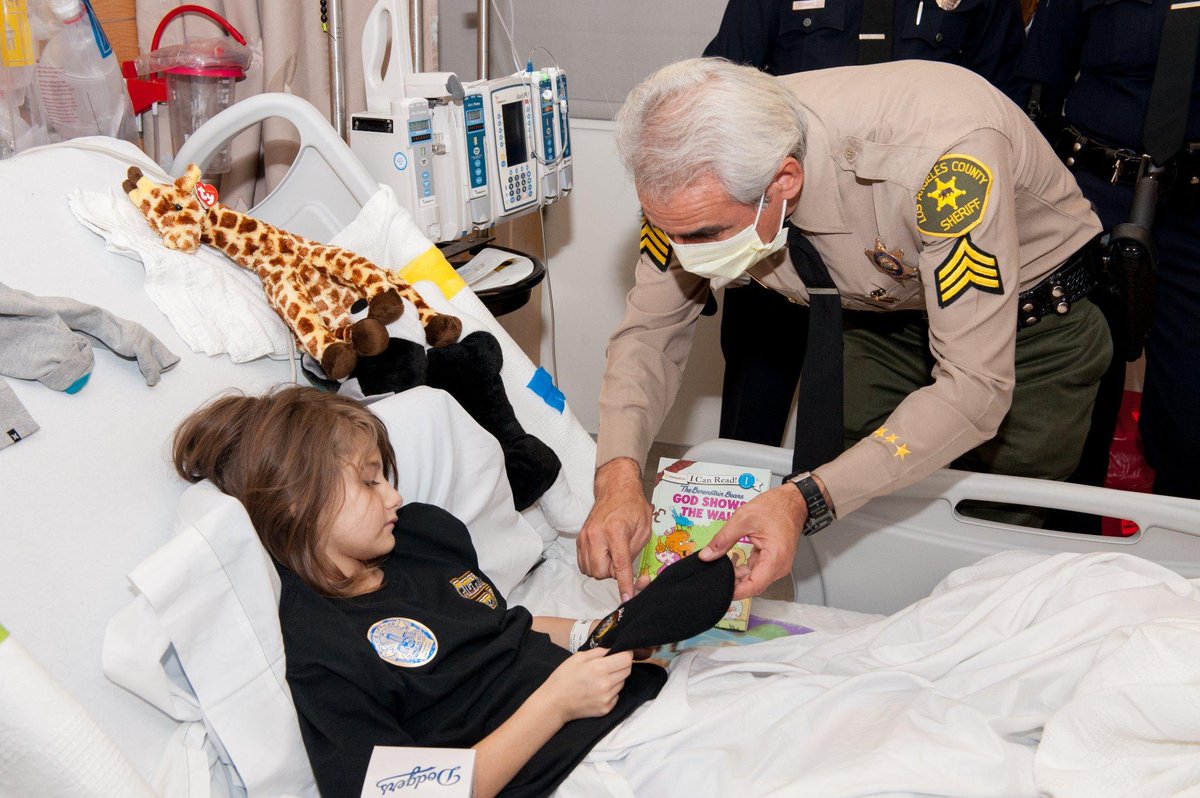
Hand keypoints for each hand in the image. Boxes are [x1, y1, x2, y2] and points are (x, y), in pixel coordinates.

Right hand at [540, 649, 634, 723]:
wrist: (554, 703)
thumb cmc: (563, 677)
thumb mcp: (578, 657)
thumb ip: (598, 652)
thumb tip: (613, 649)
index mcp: (599, 668)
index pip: (626, 659)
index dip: (626, 653)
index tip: (623, 652)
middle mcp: (606, 684)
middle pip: (627, 670)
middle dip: (622, 664)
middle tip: (610, 664)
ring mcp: (607, 698)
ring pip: (622, 683)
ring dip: (616, 678)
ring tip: (600, 678)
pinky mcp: (606, 709)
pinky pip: (616, 695)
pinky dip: (611, 691)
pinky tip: (598, 690)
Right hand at [578, 458, 651, 601]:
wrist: (614, 489)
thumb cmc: (632, 506)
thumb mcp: (644, 528)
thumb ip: (635, 552)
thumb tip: (629, 574)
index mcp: (615, 531)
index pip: (619, 565)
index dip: (625, 584)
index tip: (627, 598)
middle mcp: (596, 535)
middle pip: (600, 572)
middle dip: (612, 573)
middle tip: (621, 560)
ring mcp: (584, 537)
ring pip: (590, 570)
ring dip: (603, 569)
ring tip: (613, 554)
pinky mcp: (579, 539)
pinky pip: (584, 564)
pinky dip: (595, 564)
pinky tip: (604, 553)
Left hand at [698, 483, 807, 599]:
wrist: (792, 501)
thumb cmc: (774, 507)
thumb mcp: (742, 519)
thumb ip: (723, 539)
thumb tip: (706, 556)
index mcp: (775, 558)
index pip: (754, 585)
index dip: (736, 592)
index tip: (720, 590)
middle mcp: (779, 566)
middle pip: (754, 584)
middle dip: (734, 583)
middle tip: (715, 575)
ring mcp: (778, 564)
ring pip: (755, 578)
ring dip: (738, 576)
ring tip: (721, 567)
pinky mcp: (774, 560)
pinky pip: (758, 570)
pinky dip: (745, 569)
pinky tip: (732, 562)